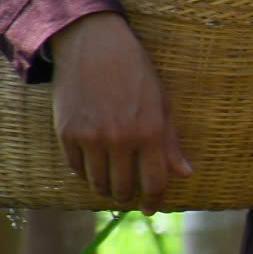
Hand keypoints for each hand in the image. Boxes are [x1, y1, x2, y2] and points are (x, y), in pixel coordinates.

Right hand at [50, 11, 191, 210]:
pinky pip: (76, 168)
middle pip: (123, 188)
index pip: (154, 182)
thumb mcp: (162, 103)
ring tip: (111, 186)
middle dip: (128, 197)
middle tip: (129, 196)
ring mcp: (91, 137)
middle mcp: (120, 139)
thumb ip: (171, 142)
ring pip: (97, 183)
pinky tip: (92, 168)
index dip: (154, 200)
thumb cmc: (135, 73)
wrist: (94, 45)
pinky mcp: (66, 132)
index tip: (152, 208)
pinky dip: (84, 173)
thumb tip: (186, 175)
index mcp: (150, 132)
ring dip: (106, 189)